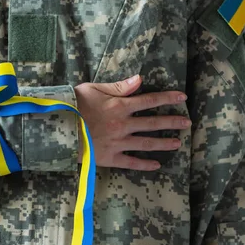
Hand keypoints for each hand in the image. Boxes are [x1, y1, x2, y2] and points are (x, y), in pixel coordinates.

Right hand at [74, 75, 190, 170]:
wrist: (57, 128)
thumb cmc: (73, 105)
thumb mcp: (94, 89)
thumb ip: (118, 86)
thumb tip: (139, 79)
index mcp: (120, 106)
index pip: (149, 100)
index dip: (167, 98)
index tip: (182, 97)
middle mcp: (123, 124)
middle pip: (153, 123)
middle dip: (172, 122)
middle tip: (187, 123)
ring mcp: (118, 142)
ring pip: (146, 143)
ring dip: (164, 143)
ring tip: (178, 143)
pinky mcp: (110, 157)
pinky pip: (131, 162)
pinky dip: (144, 164)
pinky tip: (157, 165)